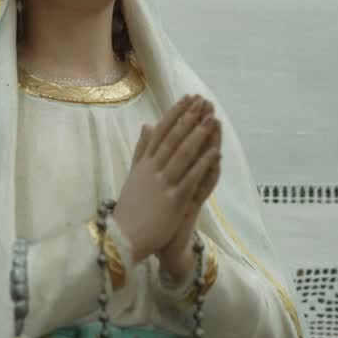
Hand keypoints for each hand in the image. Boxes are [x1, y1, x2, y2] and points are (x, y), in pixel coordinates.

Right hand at [113, 94, 220, 263]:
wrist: (123, 238)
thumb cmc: (130, 208)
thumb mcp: (133, 174)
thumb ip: (141, 150)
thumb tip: (147, 125)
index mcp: (143, 163)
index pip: (161, 132)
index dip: (175, 113)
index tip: (188, 99)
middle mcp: (152, 170)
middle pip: (173, 138)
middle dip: (190, 118)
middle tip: (204, 101)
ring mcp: (163, 184)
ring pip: (182, 154)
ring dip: (199, 135)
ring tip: (212, 119)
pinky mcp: (174, 201)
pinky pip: (190, 178)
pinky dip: (203, 164)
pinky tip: (215, 152)